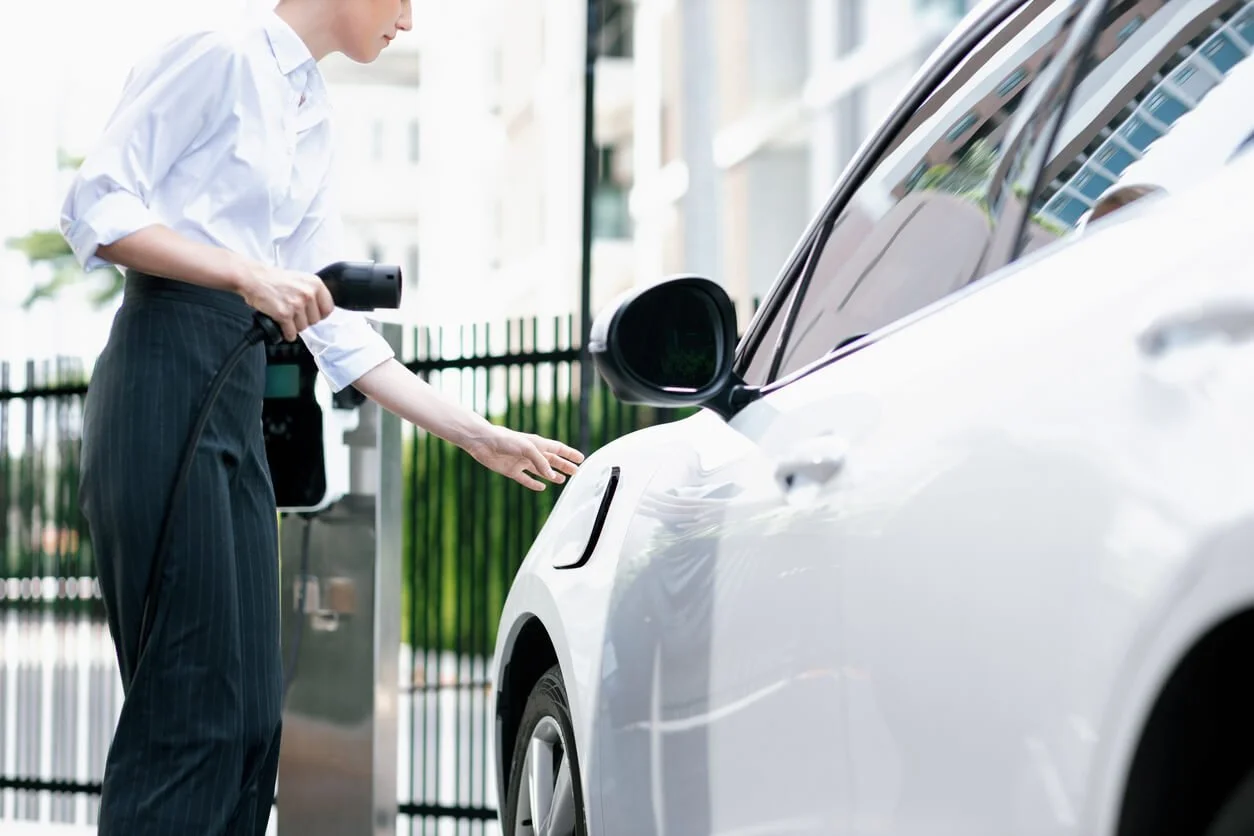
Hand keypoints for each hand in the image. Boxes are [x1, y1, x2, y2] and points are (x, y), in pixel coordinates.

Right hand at [239, 263, 334, 341]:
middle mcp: (308, 294)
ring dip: (293, 326)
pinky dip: (286, 333)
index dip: (319, 315)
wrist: (254, 278)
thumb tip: (320, 309)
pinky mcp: (284, 314)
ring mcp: (297, 305)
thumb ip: (312, 293)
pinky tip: (281, 325)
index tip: (312, 315)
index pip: (328, 309)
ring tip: (285, 316)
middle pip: (315, 321)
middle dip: (304, 320)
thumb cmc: (274, 279)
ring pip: (303, 328)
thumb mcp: (300, 280)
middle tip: (293, 314)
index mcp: (315, 284)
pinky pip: (291, 333)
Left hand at [467, 426, 583, 490]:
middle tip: (576, 472)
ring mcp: (522, 462)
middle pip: (552, 460)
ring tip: (562, 480)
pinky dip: (534, 484)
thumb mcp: (527, 448)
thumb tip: (552, 477)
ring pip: (541, 471)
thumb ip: (541, 462)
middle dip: (564, 466)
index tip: (581, 459)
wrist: (483, 443)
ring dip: (552, 475)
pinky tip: (542, 487)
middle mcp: (531, 453)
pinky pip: (526, 479)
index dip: (570, 454)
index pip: (558, 449)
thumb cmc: (506, 440)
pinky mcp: (512, 471)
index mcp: (538, 444)